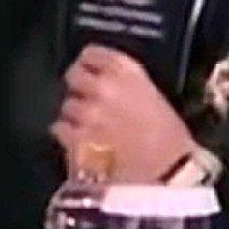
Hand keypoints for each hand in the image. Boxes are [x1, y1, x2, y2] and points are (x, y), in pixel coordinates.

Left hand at [51, 45, 195, 181]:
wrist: (167, 174)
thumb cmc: (169, 137)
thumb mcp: (153, 95)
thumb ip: (127, 83)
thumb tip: (106, 82)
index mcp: (127, 71)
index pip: (92, 53)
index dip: (89, 62)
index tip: (90, 69)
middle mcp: (103, 86)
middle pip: (73, 76)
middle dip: (78, 86)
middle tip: (87, 98)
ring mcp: (86, 114)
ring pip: (66, 105)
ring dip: (74, 113)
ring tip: (88, 125)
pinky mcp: (74, 141)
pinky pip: (59, 128)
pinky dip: (67, 134)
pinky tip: (81, 141)